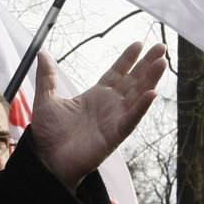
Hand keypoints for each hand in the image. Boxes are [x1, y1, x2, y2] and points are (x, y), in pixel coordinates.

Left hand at [30, 42, 165, 191]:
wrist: (47, 160)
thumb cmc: (48, 134)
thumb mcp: (46, 100)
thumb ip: (47, 77)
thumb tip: (41, 53)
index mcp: (95, 96)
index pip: (117, 73)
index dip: (128, 59)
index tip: (139, 43)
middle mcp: (109, 105)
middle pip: (133, 80)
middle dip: (147, 64)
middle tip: (161, 47)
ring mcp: (114, 120)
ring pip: (138, 96)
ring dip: (150, 80)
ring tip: (162, 62)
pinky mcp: (115, 135)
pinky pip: (132, 119)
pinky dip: (142, 107)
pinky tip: (152, 93)